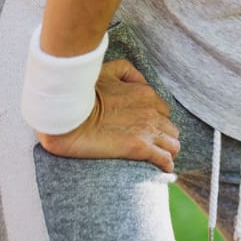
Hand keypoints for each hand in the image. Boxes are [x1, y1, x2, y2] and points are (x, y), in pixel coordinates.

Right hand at [36, 58, 179, 172]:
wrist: (68, 115)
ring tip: (160, 159)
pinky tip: (164, 169)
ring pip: (172, 143)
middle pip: (170, 128)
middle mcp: (151, 110)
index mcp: (145, 94)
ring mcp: (147, 129)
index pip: (162, 111)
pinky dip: (166, 164)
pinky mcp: (139, 147)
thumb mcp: (108, 71)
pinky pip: (164, 158)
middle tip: (154, 147)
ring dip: (168, 150)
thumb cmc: (83, 94)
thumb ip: (128, 72)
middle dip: (164, 137)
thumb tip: (140, 82)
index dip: (156, 121)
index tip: (147, 130)